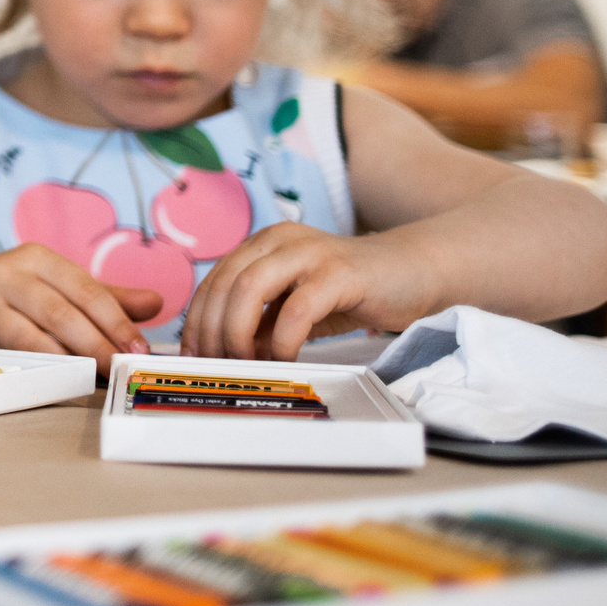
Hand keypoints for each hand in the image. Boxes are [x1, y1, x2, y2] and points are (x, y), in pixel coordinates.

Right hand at [0, 245, 162, 368]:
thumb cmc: (18, 299)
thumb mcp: (60, 289)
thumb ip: (107, 298)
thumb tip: (155, 303)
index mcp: (35, 257)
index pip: (85, 289)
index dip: (116, 321)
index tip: (138, 348)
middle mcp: (4, 274)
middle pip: (60, 314)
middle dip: (96, 345)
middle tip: (121, 369)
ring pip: (33, 340)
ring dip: (70, 364)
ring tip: (97, 380)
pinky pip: (11, 359)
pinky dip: (41, 373)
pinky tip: (62, 384)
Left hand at [177, 223, 432, 360]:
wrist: (413, 273)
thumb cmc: (351, 292)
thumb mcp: (295, 306)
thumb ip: (263, 322)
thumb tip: (224, 354)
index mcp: (264, 244)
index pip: (214, 280)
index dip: (197, 320)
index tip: (193, 355)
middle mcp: (281, 240)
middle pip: (225, 284)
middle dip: (213, 330)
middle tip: (218, 364)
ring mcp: (310, 253)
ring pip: (250, 289)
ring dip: (239, 332)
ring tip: (247, 362)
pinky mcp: (340, 273)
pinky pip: (296, 310)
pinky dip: (283, 341)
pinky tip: (286, 359)